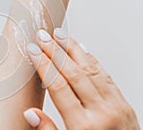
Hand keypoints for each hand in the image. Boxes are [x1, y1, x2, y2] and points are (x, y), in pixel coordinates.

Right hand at [23, 29, 139, 129]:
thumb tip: (31, 113)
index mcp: (82, 126)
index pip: (58, 86)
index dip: (43, 65)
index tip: (33, 51)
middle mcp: (100, 111)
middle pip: (73, 72)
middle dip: (55, 51)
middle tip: (42, 36)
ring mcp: (114, 105)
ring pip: (90, 68)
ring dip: (73, 49)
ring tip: (60, 35)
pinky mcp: (123, 102)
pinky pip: (105, 74)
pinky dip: (91, 59)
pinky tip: (82, 49)